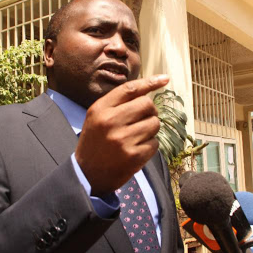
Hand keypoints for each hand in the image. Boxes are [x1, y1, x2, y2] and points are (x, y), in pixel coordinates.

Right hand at [75, 74, 168, 196]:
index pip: (130, 89)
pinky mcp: (133, 157)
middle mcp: (110, 122)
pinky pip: (155, 143)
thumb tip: (149, 87)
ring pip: (154, 124)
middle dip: (150, 112)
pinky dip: (150, 146)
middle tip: (142, 120)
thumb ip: (118, 102)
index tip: (165, 79)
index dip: (150, 82)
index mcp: (100, 109)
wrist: (87, 174)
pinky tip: (137, 150)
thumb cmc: (95, 142)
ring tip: (136, 137)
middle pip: (147, 105)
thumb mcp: (97, 117)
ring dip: (150, 130)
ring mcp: (123, 140)